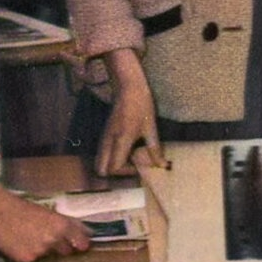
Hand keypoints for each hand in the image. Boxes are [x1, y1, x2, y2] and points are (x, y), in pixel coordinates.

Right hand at [0, 189, 92, 261]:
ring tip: (30, 237)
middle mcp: (54, 240)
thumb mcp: (49, 212)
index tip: (82, 245)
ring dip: (44, 249)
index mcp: (62, 225)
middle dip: (62, 247)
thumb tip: (84, 231)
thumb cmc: (23, 208)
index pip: (81, 240)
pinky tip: (20, 242)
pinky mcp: (26, 259)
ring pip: (48, 255)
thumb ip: (66, 223)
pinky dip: (29, 253)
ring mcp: (40, 251)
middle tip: (50, 239)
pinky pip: (33, 259)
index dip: (82, 243)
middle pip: (67, 251)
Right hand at [97, 51, 163, 176]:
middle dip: (115, 173)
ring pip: (100, 162)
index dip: (126, 172)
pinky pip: (103, 154)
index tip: (140, 165)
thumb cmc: (141, 105)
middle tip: (133, 166)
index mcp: (120, 140)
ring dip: (113, 166)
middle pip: (100, 170)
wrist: (128, 87)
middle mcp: (107, 142)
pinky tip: (128, 150)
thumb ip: (155, 149)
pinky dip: (112, 158)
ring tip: (131, 158)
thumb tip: (162, 165)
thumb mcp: (151, 127)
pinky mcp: (104, 135)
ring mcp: (103, 138)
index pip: (113, 168)